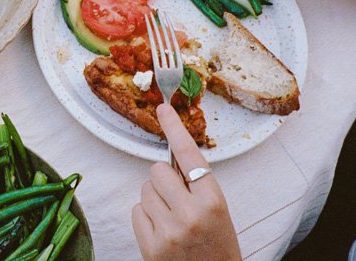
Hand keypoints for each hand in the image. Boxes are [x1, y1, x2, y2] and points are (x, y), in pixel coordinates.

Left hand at [131, 104, 239, 260]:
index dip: (174, 129)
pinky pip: (137, 211)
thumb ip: (197, 186)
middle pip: (157, 171)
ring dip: (155, 200)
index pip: (190, 155)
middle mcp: (190, 213)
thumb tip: (170, 159)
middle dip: (164, 181)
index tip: (163, 108)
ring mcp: (169, 230)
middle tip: (178, 200)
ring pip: (145, 190)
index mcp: (213, 201)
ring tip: (173, 220)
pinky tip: (163, 233)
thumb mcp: (218, 212)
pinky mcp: (151, 244)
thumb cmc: (217, 247)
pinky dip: (146, 218)